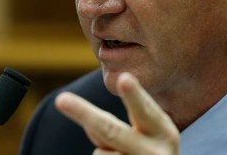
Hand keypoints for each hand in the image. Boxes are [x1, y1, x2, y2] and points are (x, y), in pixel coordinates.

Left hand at [55, 72, 178, 154]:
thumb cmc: (153, 154)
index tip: (124, 78)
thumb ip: (120, 129)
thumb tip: (87, 124)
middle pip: (111, 131)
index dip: (133, 95)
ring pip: (99, 154)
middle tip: (61, 99)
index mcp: (164, 133)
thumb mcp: (146, 140)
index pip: (144, 111)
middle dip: (84, 114)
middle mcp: (156, 152)